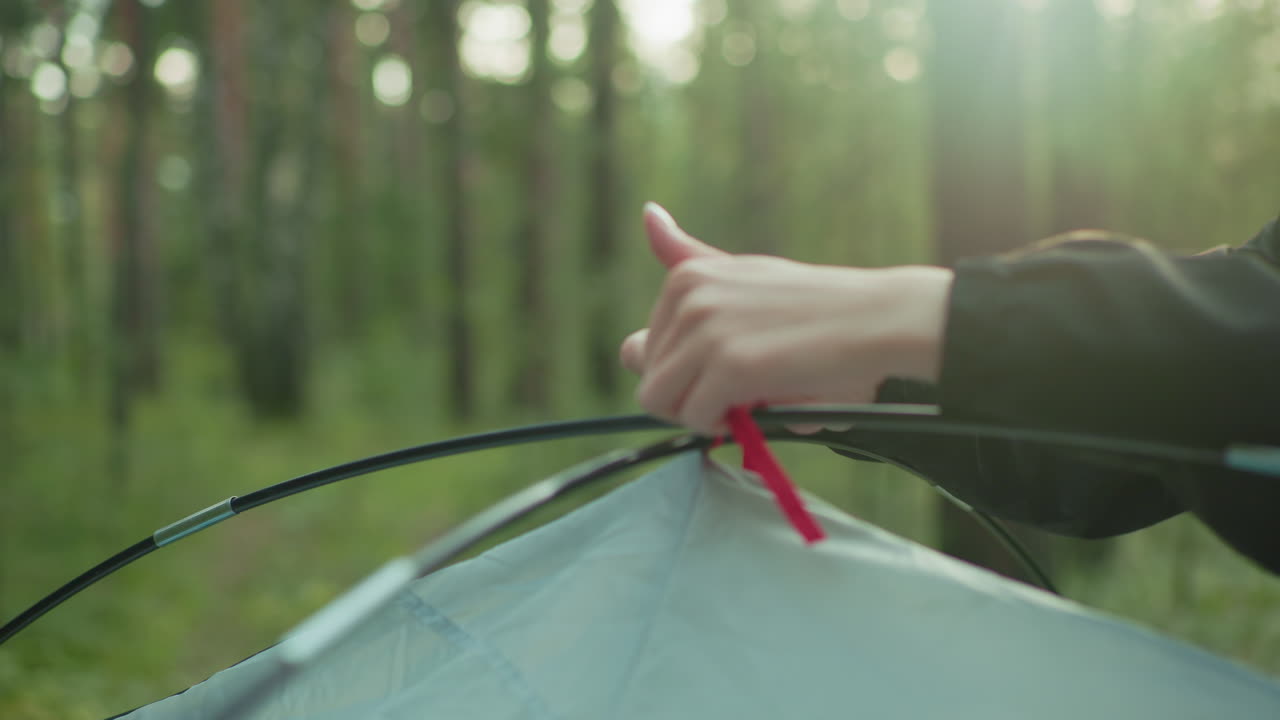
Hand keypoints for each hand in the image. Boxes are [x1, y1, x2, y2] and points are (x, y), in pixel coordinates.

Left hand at [620, 203, 951, 435]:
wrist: (880, 320)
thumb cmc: (817, 307)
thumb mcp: (746, 272)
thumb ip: (691, 257)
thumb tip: (646, 213)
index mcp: (688, 276)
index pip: (644, 350)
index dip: (683, 374)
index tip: (724, 371)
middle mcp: (689, 296)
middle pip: (650, 380)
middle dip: (690, 398)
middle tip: (743, 390)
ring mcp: (707, 330)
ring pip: (662, 402)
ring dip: (704, 414)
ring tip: (751, 399)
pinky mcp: (730, 365)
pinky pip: (698, 418)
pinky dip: (727, 426)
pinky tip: (762, 406)